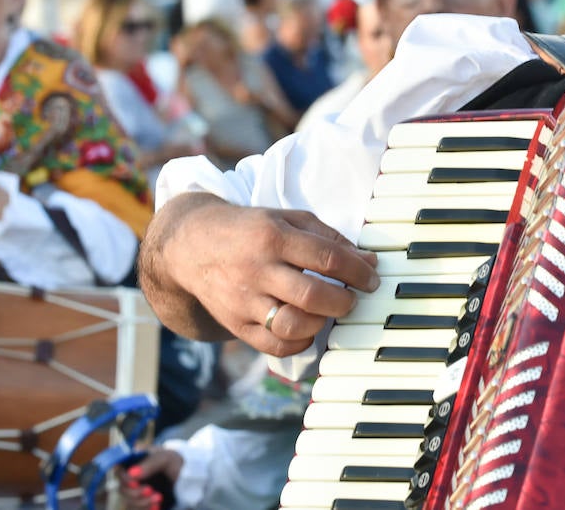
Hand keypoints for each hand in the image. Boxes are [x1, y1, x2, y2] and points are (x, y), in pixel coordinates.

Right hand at [117, 449, 182, 509]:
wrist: (192, 480)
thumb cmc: (180, 464)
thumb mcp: (168, 458)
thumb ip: (150, 463)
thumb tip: (131, 473)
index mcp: (138, 461)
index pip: (119, 469)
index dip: (123, 477)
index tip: (134, 483)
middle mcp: (135, 477)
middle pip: (122, 488)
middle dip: (135, 493)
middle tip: (150, 491)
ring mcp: (138, 491)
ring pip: (128, 501)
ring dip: (142, 503)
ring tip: (159, 498)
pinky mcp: (143, 503)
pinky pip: (135, 509)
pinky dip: (144, 509)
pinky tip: (157, 507)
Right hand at [142, 193, 378, 356]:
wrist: (192, 246)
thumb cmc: (250, 230)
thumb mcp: (288, 219)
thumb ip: (328, 238)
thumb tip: (367, 262)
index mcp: (274, 237)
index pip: (327, 258)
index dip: (358, 271)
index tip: (372, 279)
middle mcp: (258, 270)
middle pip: (312, 295)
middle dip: (344, 301)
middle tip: (353, 299)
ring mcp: (243, 300)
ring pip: (291, 324)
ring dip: (321, 323)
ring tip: (328, 313)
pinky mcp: (234, 324)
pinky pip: (272, 346)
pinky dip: (298, 344)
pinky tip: (308, 331)